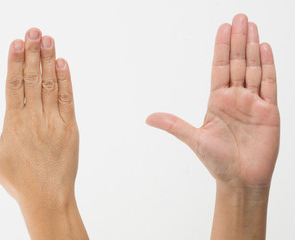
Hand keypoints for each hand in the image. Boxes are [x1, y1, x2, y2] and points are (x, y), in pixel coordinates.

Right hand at [0, 28, 87, 239]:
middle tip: (34, 31)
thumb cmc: (19, 181)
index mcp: (14, 123)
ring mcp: (54, 122)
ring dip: (50, 60)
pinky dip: (66, 80)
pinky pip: (68, 99)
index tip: (16, 42)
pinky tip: (63, 63)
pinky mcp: (70, 128)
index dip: (15, 62)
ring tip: (48, 39)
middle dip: (33, 53)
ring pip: (50, 85)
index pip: (13, 85)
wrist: (48, 198)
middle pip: (33, 79)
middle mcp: (34, 118)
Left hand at [146, 14, 279, 188]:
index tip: (223, 27)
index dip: (221, 47)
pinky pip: (270, 84)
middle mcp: (235, 97)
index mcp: (217, 101)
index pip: (219, 67)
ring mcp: (253, 102)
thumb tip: (147, 118)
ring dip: (253, 47)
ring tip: (252, 26)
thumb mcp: (194, 139)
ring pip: (253, 68)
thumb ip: (173, 124)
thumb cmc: (217, 161)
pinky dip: (269, 66)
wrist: (240, 179)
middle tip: (240, 17)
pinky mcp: (270, 111)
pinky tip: (266, 48)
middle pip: (237, 62)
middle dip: (238, 40)